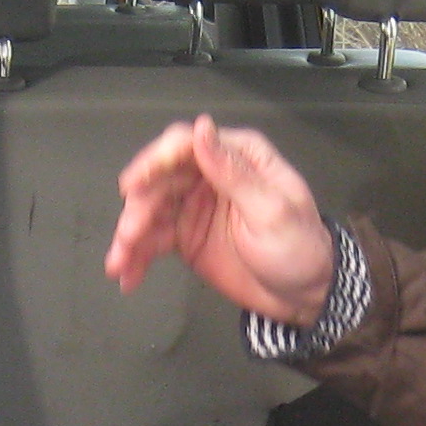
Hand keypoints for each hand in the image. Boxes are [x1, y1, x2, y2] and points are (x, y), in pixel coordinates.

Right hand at [107, 116, 336, 323]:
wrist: (305, 295)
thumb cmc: (301, 248)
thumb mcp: (272, 210)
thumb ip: (234, 172)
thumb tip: (204, 130)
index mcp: (238, 157)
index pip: (187, 145)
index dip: (156, 160)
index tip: (136, 183)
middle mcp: (212, 175)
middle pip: (160, 178)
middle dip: (139, 205)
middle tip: (130, 232)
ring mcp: (195, 206)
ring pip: (150, 210)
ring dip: (130, 234)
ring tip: (120, 260)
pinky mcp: (186, 236)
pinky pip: (152, 240)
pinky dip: (136, 256)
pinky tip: (127, 272)